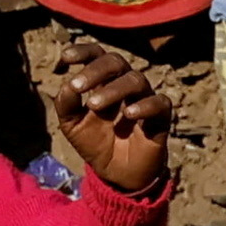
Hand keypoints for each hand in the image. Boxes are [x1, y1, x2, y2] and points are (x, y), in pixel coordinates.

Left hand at [49, 40, 174, 194]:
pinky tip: (128, 115)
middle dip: (95, 70)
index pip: (97, 55)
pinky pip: (159, 103)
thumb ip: (66, 104)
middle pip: (116, 62)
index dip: (83, 51)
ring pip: (136, 80)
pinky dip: (144, 106)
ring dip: (113, 89)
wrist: (115, 174)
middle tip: (77, 86)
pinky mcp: (160, 118)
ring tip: (94, 105)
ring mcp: (143, 99)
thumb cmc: (94, 143)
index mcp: (103, 81)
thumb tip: (67, 85)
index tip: (65, 57)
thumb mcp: (71, 125)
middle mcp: (124, 85)